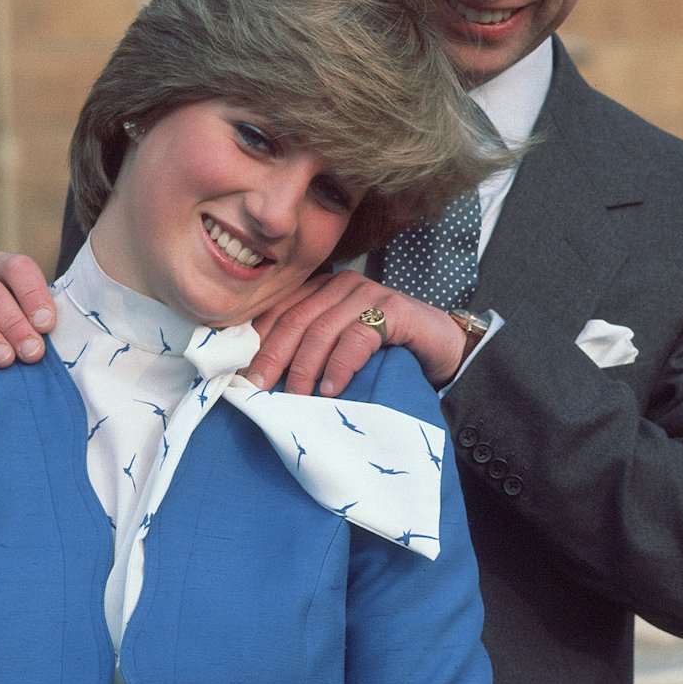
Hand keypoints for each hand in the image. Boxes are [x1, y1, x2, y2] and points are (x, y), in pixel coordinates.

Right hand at [0, 253, 54, 366]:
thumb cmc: (9, 337)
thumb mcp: (29, 322)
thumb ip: (42, 323)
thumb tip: (56, 334)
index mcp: (0, 268)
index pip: (17, 268)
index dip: (33, 294)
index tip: (47, 325)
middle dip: (13, 323)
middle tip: (32, 353)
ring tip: (3, 358)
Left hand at [246, 271, 466, 396]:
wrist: (443, 347)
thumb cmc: (386, 352)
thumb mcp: (339, 349)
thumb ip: (309, 352)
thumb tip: (263, 381)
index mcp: (322, 290)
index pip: (279, 310)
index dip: (257, 342)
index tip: (240, 374)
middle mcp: (342, 285)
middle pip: (295, 319)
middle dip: (272, 356)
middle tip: (257, 389)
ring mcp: (368, 294)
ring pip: (322, 329)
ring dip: (303, 368)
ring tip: (294, 398)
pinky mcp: (393, 309)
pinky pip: (357, 337)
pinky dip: (340, 366)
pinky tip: (332, 389)